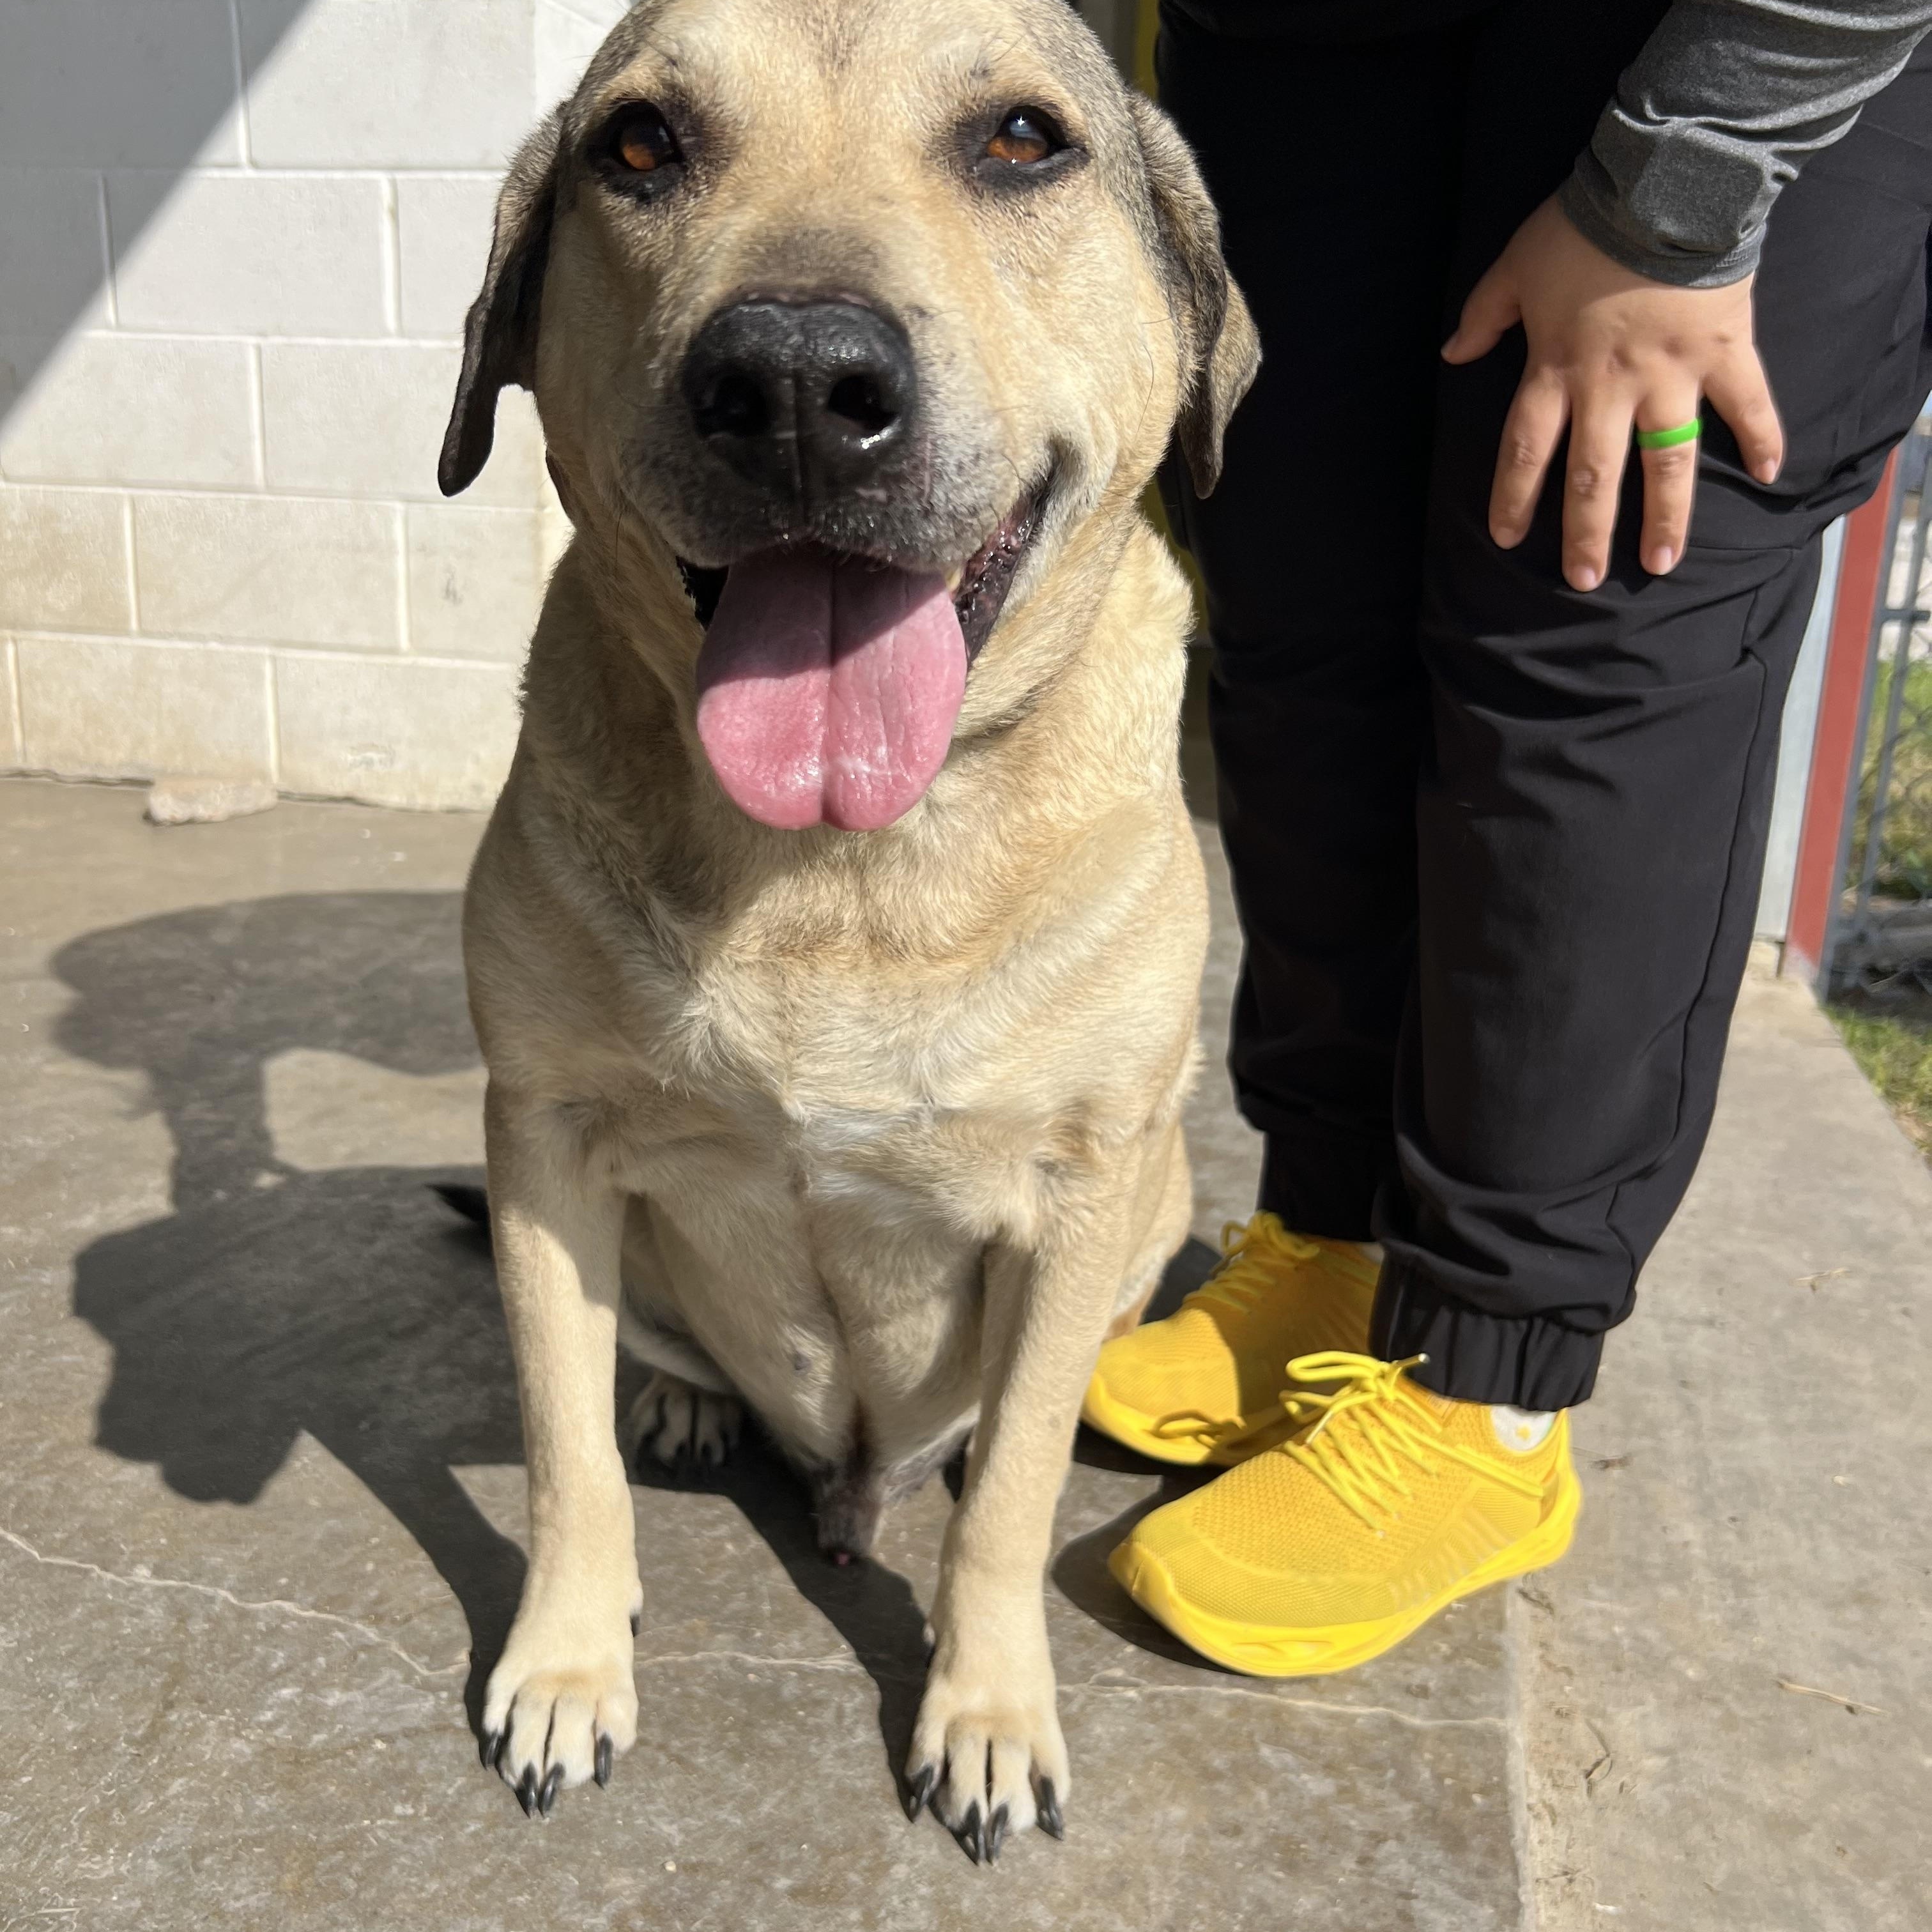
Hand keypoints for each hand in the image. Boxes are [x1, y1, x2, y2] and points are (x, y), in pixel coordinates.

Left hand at [1442, 195, 1783, 591]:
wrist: (1662, 181)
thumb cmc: (1582, 223)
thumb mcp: (1515, 265)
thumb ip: (1484, 315)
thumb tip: (1452, 354)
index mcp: (1555, 370)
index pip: (1524, 451)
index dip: (1513, 498)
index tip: (1507, 539)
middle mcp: (1610, 386)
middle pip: (1594, 476)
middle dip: (1587, 533)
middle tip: (1584, 580)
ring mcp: (1671, 375)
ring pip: (1667, 463)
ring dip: (1665, 517)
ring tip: (1660, 563)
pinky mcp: (1724, 350)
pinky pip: (1748, 403)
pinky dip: (1765, 437)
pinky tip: (1772, 477)